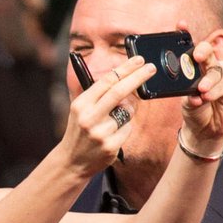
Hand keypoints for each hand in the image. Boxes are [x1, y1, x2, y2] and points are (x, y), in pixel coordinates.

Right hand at [60, 55, 156, 177]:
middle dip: (138, 77)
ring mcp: (100, 132)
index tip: (138, 60)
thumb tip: (125, 80)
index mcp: (81, 104)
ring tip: (110, 122)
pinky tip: (111, 136)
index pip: (106, 81)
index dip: (125, 69)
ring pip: (127, 112)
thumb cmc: (80, 131)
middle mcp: (89, 117)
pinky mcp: (110, 145)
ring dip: (127, 112)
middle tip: (151, 68)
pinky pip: (128, 128)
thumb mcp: (81, 110)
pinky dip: (124, 129)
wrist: (71, 161)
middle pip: (119, 91)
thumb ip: (99, 96)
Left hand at [180, 22, 222, 152]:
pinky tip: (207, 97)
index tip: (180, 24)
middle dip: (202, 51)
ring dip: (208, 80)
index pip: (189, 47)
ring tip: (201, 90)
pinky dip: (214, 91)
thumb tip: (189, 92)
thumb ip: (184, 92)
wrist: (204, 128)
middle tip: (197, 56)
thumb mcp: (183, 99)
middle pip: (207, 52)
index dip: (185, 34)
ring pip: (216, 70)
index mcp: (192, 67)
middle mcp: (207, 67)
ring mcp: (219, 76)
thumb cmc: (193, 109)